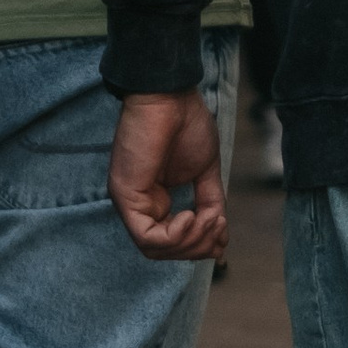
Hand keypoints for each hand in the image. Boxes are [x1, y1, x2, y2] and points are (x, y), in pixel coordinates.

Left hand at [110, 89, 227, 260]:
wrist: (170, 96)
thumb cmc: (186, 124)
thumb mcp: (205, 172)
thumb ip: (210, 203)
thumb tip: (221, 236)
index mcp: (152, 200)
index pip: (171, 243)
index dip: (199, 245)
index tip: (222, 230)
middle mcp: (137, 205)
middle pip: (164, 252)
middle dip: (198, 246)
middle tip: (218, 225)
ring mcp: (128, 202)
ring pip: (155, 249)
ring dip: (190, 241)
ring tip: (208, 218)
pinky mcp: (125, 195)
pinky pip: (147, 237)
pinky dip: (174, 236)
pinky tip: (190, 216)